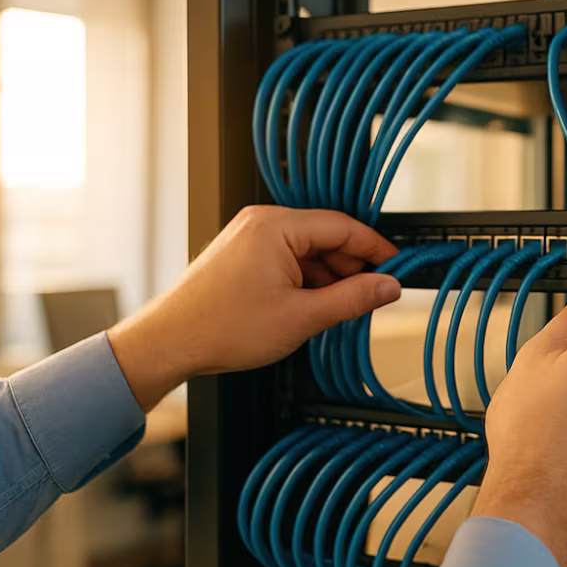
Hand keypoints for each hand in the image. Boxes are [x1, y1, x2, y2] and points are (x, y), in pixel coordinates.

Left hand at [108, 206, 399, 409]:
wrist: (169, 343)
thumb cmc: (221, 328)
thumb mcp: (302, 317)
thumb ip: (352, 298)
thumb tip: (388, 287)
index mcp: (276, 226)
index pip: (343, 227)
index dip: (376, 250)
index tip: (398, 269)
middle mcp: (261, 223)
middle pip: (326, 238)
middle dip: (351, 269)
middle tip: (372, 299)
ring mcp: (249, 237)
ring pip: (307, 252)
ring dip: (328, 280)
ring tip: (338, 313)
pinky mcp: (242, 255)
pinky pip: (287, 260)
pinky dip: (305, 283)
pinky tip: (313, 309)